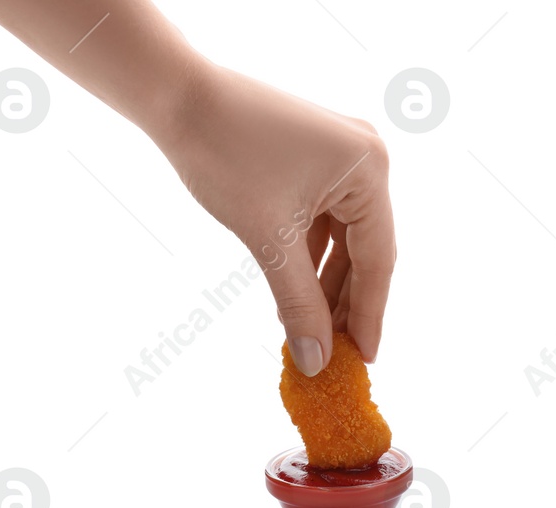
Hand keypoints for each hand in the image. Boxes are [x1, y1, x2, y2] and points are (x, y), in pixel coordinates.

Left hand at [159, 66, 394, 374]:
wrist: (177, 98)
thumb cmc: (223, 154)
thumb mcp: (267, 238)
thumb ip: (296, 301)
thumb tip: (315, 358)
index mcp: (369, 170)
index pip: (379, 259)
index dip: (370, 314)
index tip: (364, 361)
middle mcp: (365, 157)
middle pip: (363, 248)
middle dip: (344, 302)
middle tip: (331, 354)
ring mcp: (338, 153)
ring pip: (338, 236)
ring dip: (322, 282)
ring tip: (309, 331)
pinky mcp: (309, 155)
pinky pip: (319, 217)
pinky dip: (306, 254)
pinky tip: (292, 291)